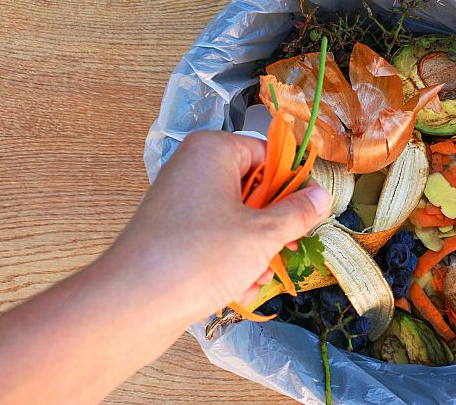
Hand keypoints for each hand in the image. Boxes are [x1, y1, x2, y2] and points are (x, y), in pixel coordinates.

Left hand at [105, 130, 331, 320]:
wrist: (133, 303)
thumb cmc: (201, 256)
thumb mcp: (262, 234)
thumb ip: (297, 213)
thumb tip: (322, 195)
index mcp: (213, 151)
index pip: (268, 153)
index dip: (293, 182)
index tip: (312, 209)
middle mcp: (193, 169)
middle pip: (253, 188)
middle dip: (273, 224)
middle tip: (288, 247)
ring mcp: (180, 203)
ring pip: (236, 219)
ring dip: (255, 250)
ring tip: (257, 275)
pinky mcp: (172, 234)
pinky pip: (214, 239)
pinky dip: (230, 261)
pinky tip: (237, 289)